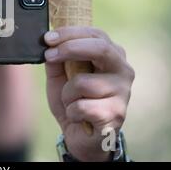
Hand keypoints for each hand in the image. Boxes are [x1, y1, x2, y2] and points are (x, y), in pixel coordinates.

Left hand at [43, 27, 134, 160]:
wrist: (82, 136)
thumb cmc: (74, 100)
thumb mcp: (60, 76)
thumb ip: (56, 59)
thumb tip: (49, 44)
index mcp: (112, 55)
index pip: (95, 34)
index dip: (70, 33)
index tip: (47, 38)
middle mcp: (123, 70)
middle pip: (101, 48)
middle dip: (70, 49)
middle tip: (49, 55)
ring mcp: (123, 93)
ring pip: (82, 82)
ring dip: (66, 93)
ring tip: (71, 102)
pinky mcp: (116, 114)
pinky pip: (81, 106)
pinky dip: (70, 111)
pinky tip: (78, 117)